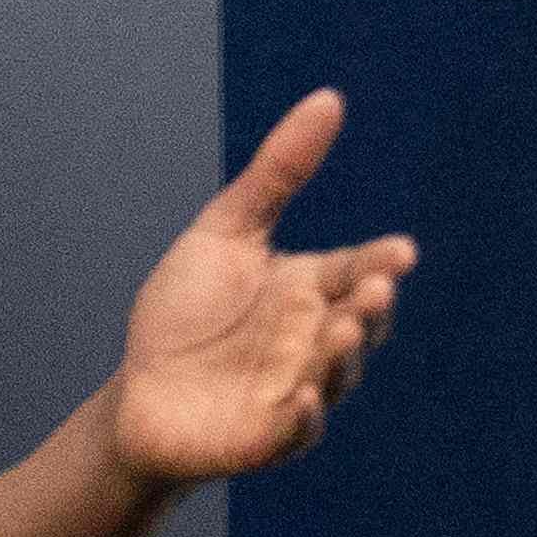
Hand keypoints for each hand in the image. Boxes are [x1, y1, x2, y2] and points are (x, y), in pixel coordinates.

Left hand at [105, 90, 416, 487]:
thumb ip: (279, 172)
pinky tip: (301, 396)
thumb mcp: (225, 231)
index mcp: (310, 291)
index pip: (356, 271)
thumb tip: (330, 99)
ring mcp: (299, 390)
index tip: (399, 252)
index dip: (380, 264)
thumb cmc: (184, 312)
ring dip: (343, 354)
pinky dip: (304, 414)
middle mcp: (315, 341)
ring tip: (341, 329)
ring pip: (335, 374)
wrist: (137, 393)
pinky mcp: (271, 437)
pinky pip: (298, 428)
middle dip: (370, 308)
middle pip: (360, 324)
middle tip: (372, 288)